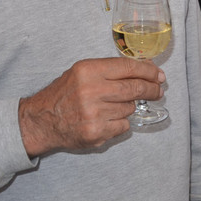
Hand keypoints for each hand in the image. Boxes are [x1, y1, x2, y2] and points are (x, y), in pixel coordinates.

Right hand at [18, 57, 164, 156]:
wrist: (41, 120)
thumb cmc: (65, 94)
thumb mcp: (83, 72)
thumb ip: (112, 70)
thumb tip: (147, 68)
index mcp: (89, 71)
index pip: (129, 67)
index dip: (148, 71)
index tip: (159, 75)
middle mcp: (91, 91)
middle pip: (135, 89)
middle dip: (151, 90)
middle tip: (157, 91)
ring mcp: (94, 113)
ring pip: (129, 108)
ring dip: (127, 107)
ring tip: (112, 106)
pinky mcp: (96, 133)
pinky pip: (123, 126)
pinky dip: (120, 123)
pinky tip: (106, 119)